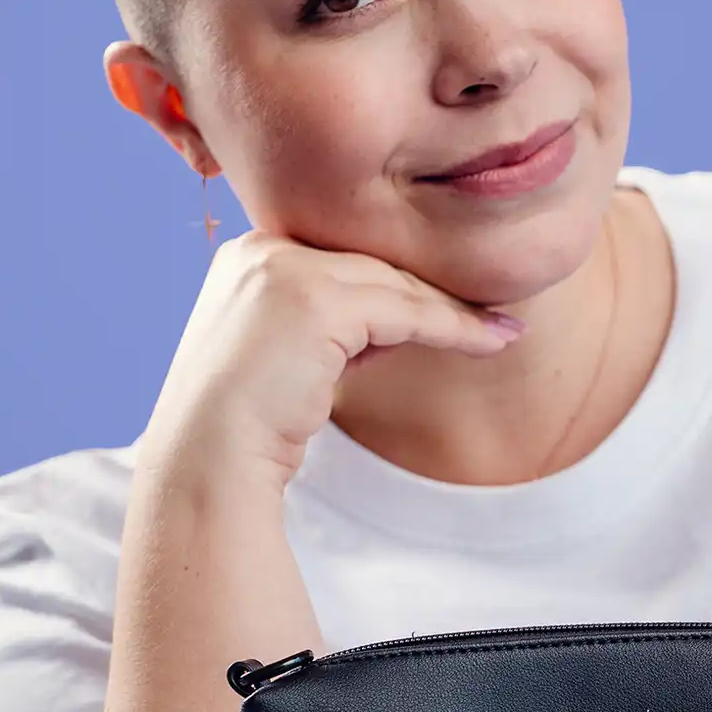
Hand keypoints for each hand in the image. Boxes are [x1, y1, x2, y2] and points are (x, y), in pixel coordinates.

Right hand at [139, 231, 525, 488]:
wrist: (208, 462)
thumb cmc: (248, 426)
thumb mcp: (288, 358)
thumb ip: (331, 329)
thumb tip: (394, 324)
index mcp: (248, 255)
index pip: (343, 261)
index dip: (400, 287)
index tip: (448, 306)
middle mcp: (261, 249)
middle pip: (371, 265)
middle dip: (434, 293)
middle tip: (494, 314)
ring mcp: (284, 269)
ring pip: (393, 284)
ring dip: (455, 310)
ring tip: (503, 330)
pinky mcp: (314, 299)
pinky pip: (405, 310)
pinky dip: (453, 327)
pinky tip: (490, 341)